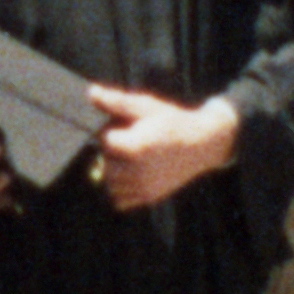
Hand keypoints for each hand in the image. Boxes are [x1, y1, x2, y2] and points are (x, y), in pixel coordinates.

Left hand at [85, 85, 239, 211]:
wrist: (203, 143)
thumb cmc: (172, 121)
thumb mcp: (146, 106)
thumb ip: (117, 102)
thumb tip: (91, 92)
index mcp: (135, 148)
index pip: (104, 140)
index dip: (112, 130)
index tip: (125, 126)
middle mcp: (138, 171)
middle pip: (105, 162)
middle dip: (112, 150)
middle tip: (130, 140)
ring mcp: (144, 187)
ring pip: (110, 182)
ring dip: (114, 170)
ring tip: (130, 157)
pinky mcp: (149, 197)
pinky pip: (120, 200)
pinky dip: (120, 189)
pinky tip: (131, 174)